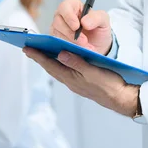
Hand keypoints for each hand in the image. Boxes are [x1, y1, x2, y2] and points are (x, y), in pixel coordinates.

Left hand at [24, 48, 138, 116]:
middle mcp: (71, 82)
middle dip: (39, 58)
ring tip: (41, 53)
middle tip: (29, 49)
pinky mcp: (81, 83)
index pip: (50, 65)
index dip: (38, 56)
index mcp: (72, 78)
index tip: (26, 49)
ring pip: (57, 70)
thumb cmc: (109, 85)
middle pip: (51, 68)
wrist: (121, 98)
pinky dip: (59, 65)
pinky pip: (65, 72)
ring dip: (48, 61)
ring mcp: (76, 83)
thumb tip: (60, 54)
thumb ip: (76, 62)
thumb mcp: (93, 71)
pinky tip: (60, 60)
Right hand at [50, 0, 112, 55]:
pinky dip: (67, 48)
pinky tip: (77, 51)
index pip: (65, 6)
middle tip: (84, 41)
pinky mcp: (56, 40)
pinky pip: (57, 44)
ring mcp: (58, 29)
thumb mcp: (103, 21)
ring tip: (85, 48)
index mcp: (73, 6)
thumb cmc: (98, 30)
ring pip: (57, 34)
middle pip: (58, 22)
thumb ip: (96, 18)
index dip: (69, 16)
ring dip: (71, 42)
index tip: (76, 26)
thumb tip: (84, 22)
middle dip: (71, 33)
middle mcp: (62, 16)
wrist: (98, 46)